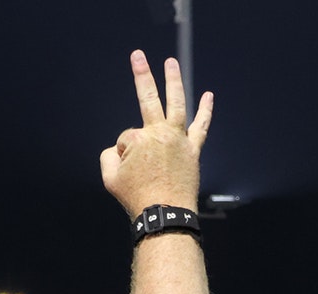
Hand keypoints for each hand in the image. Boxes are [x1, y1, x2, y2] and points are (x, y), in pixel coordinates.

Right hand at [100, 50, 213, 216]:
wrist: (165, 215)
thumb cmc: (137, 198)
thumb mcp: (109, 178)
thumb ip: (110, 156)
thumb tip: (122, 149)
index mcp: (138, 139)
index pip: (126, 137)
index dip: (124, 156)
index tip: (130, 173)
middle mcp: (160, 133)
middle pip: (149, 98)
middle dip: (142, 75)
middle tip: (138, 55)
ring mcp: (179, 139)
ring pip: (177, 103)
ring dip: (174, 81)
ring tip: (171, 62)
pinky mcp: (193, 150)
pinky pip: (201, 127)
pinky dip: (205, 111)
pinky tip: (208, 96)